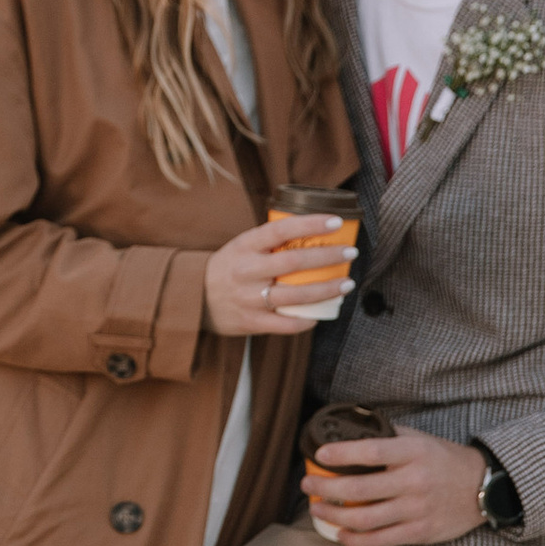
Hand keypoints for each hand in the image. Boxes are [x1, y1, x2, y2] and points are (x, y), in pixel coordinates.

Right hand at [202, 213, 347, 340]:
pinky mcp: (251, 322)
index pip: (281, 230)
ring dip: (326, 290)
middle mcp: (247, 270)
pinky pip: (285, 323)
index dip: (310, 224)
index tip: (336, 222)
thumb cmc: (229, 267)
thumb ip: (270, 241)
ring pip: (295, 295)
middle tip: (350, 253)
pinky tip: (322, 314)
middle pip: (294, 263)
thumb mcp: (242, 246)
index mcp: (245, 246)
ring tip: (346, 284)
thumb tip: (314, 229)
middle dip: (327, 257)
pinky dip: (306, 320)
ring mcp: (249, 298)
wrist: (194, 298)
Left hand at [302, 429, 485, 545]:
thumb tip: (351, 430)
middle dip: (326, 488)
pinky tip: (340, 533)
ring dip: (334, 516)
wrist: (483, 488)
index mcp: (412, 453)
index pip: (370, 452)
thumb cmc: (444, 459)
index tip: (319, 454)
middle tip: (308, 485)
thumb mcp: (420, 439)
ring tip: (317, 508)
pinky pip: (380, 540)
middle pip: (360, 490)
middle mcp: (414, 481)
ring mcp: (416, 510)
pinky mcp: (419, 532)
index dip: (341, 454)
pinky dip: (355, 539)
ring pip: (366, 518)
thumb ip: (388, 435)